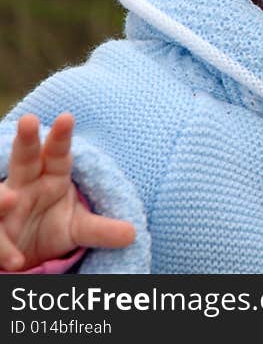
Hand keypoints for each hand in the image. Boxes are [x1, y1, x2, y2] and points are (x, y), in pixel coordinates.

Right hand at [0, 113, 135, 270]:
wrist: (25, 255)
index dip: (62, 137)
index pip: (58, 154)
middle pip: (25, 159)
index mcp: (51, 177)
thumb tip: (133, 234)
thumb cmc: (50, 230)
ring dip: (2, 197)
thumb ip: (102, 230)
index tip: (68, 117)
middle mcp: (25, 185)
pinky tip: (16, 262)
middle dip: (26, 140)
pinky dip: (4, 248)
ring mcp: (7, 204)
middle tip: (30, 120)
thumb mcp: (79, 230)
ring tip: (13, 200)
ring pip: (0, 195)